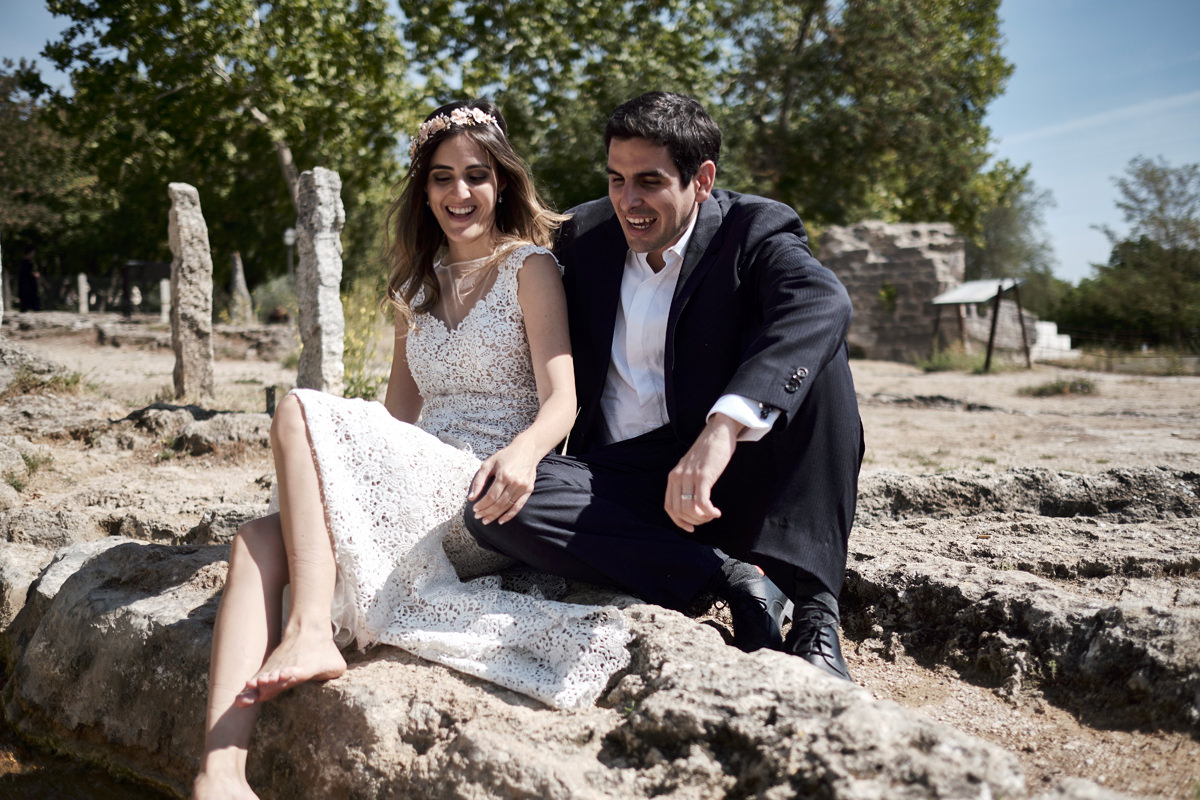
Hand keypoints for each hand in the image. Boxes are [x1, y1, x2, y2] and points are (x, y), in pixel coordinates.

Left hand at [468, 439, 538, 524]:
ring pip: (507, 506)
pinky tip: (501, 520)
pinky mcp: (529, 490)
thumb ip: (479, 480)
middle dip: (486, 512)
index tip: (474, 510)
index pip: (491, 496)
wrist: (526, 450)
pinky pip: (518, 506)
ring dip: (495, 515)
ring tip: (486, 520)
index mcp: (504, 475)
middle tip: (478, 517)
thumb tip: (471, 497)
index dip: (482, 505)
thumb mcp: (488, 464)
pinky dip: (509, 515)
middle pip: (498, 503)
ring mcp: (523, 487)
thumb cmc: (505, 456)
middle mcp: (515, 482)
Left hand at [664, 414, 741, 531]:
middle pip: (679, 511)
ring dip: (702, 518)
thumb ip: (687, 482)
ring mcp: (690, 476)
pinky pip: (701, 503)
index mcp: (673, 476)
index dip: (679, 522)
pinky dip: (709, 512)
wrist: (718, 432)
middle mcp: (678, 477)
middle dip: (693, 521)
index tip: (691, 528)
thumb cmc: (708, 451)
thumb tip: (691, 504)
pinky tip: (716, 512)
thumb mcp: (690, 467)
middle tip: (706, 519)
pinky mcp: (703, 476)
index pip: (669, 507)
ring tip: (712, 515)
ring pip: (689, 509)